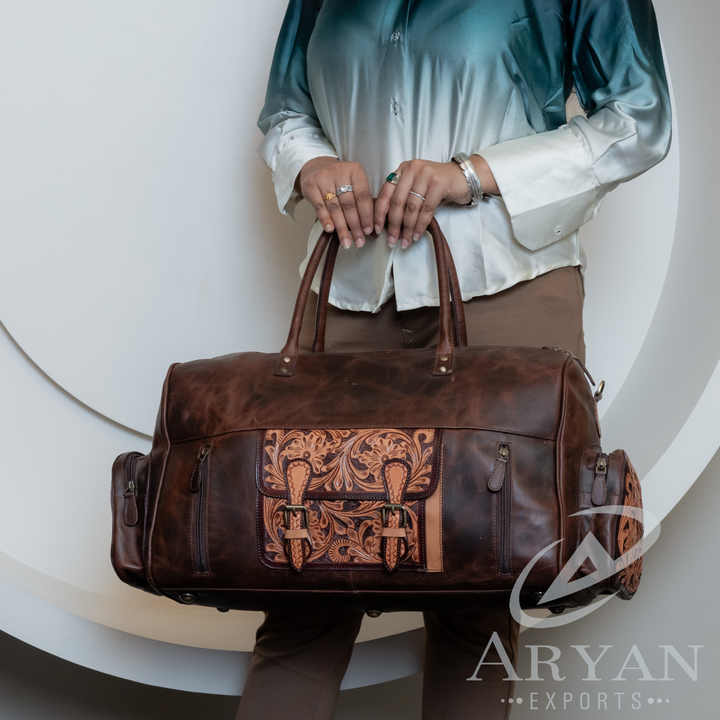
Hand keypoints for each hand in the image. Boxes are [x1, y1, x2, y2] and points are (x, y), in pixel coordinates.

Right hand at [296, 156, 374, 247]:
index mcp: (355, 171)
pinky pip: (320, 206)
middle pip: (349, 204)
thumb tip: (369, 226)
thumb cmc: (338, 179)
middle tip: (359, 241)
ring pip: (335, 207)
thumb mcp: (353, 183)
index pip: (363, 196)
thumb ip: (361, 200)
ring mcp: (324, 179)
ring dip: (342, 228)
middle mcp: (340, 172)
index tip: (368, 230)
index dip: (366, 215)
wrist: (315, 167)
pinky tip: (330, 230)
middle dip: (355, 226)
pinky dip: (326, 219)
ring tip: (346, 241)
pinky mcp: (311, 186)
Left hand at [373, 155, 498, 248]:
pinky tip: (417, 235)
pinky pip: (426, 209)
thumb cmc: (438, 185)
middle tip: (392, 240)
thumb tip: (387, 223)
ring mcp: (425, 174)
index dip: (379, 213)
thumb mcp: (417, 187)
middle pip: (397, 202)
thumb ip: (402, 198)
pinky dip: (420, 225)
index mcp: (402, 170)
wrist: (464, 177)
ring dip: (407, 228)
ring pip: (411, 207)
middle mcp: (412, 169)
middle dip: (393, 225)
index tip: (376, 230)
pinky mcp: (439, 183)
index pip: (385, 193)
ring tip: (405, 241)